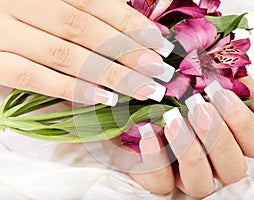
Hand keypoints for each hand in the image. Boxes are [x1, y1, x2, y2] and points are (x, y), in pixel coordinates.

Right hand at [0, 0, 174, 105]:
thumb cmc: (24, 17)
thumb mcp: (52, 6)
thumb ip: (84, 14)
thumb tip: (131, 34)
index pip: (94, 3)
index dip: (128, 24)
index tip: (158, 44)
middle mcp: (22, 3)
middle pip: (84, 30)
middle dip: (126, 51)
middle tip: (157, 70)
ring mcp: (3, 32)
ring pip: (65, 54)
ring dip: (109, 74)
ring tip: (141, 88)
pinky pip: (33, 78)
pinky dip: (70, 88)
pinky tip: (103, 98)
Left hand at [103, 77, 253, 197]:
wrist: (134, 86)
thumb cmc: (175, 79)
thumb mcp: (207, 72)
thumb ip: (237, 84)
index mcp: (230, 138)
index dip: (242, 122)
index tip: (219, 93)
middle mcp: (212, 160)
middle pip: (233, 168)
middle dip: (217, 137)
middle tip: (197, 106)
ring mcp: (184, 171)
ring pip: (200, 183)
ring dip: (190, 151)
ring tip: (173, 120)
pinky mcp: (156, 175)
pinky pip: (161, 183)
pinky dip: (156, 158)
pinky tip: (147, 131)